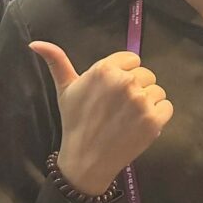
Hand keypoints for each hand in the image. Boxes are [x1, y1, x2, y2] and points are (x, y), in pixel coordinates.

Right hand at [33, 42, 171, 195]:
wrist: (86, 159)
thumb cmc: (75, 121)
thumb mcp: (65, 89)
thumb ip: (56, 61)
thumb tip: (35, 43)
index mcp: (105, 69)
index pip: (132, 59)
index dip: (124, 74)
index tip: (112, 92)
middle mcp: (125, 82)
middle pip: (146, 74)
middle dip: (136, 88)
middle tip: (118, 108)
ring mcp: (141, 101)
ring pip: (157, 91)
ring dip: (148, 103)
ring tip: (128, 117)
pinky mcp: (154, 120)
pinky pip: (167, 107)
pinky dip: (158, 116)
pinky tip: (140, 124)